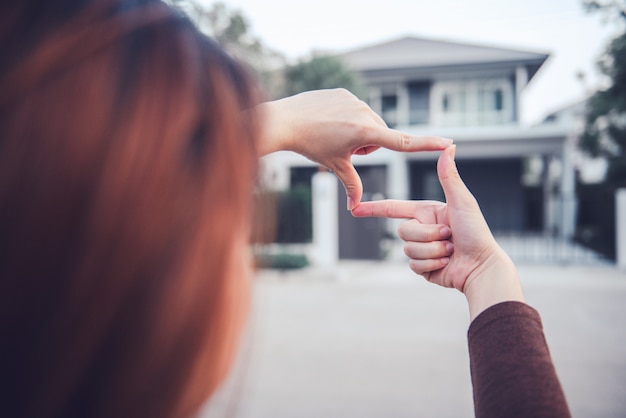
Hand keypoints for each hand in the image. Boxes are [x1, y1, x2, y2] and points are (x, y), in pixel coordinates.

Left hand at [257, 89, 451, 209]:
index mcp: (365, 133)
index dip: (427, 144)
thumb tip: (356, 209)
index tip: (448, 142)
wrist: (285, 121)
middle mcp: (364, 113)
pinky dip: (347, 118)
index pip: (402, 142)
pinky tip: (328, 121)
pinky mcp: (345, 93)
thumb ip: (352, 185)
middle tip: (343, 148)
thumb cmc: (311, 146)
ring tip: (333, 134)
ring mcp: (354, 101)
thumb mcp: (335, 167)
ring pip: (368, 123)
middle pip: (380, 136)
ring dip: (358, 132)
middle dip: (367, 146)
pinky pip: (356, 109)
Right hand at [352, 146, 522, 319]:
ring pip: (408, 249)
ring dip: (432, 251)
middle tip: (448, 235)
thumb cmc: (476, 232)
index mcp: (427, 212)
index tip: (354, 208)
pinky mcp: (423, 268)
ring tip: (450, 250)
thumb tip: (449, 147)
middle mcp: (422, 230)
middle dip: (426, 235)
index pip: (394, 209)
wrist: (481, 267)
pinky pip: (414, 265)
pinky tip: (446, 263)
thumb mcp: (462, 201)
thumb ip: (449, 176)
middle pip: (403, 231)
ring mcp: (422, 250)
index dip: (374, 208)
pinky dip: (431, 264)